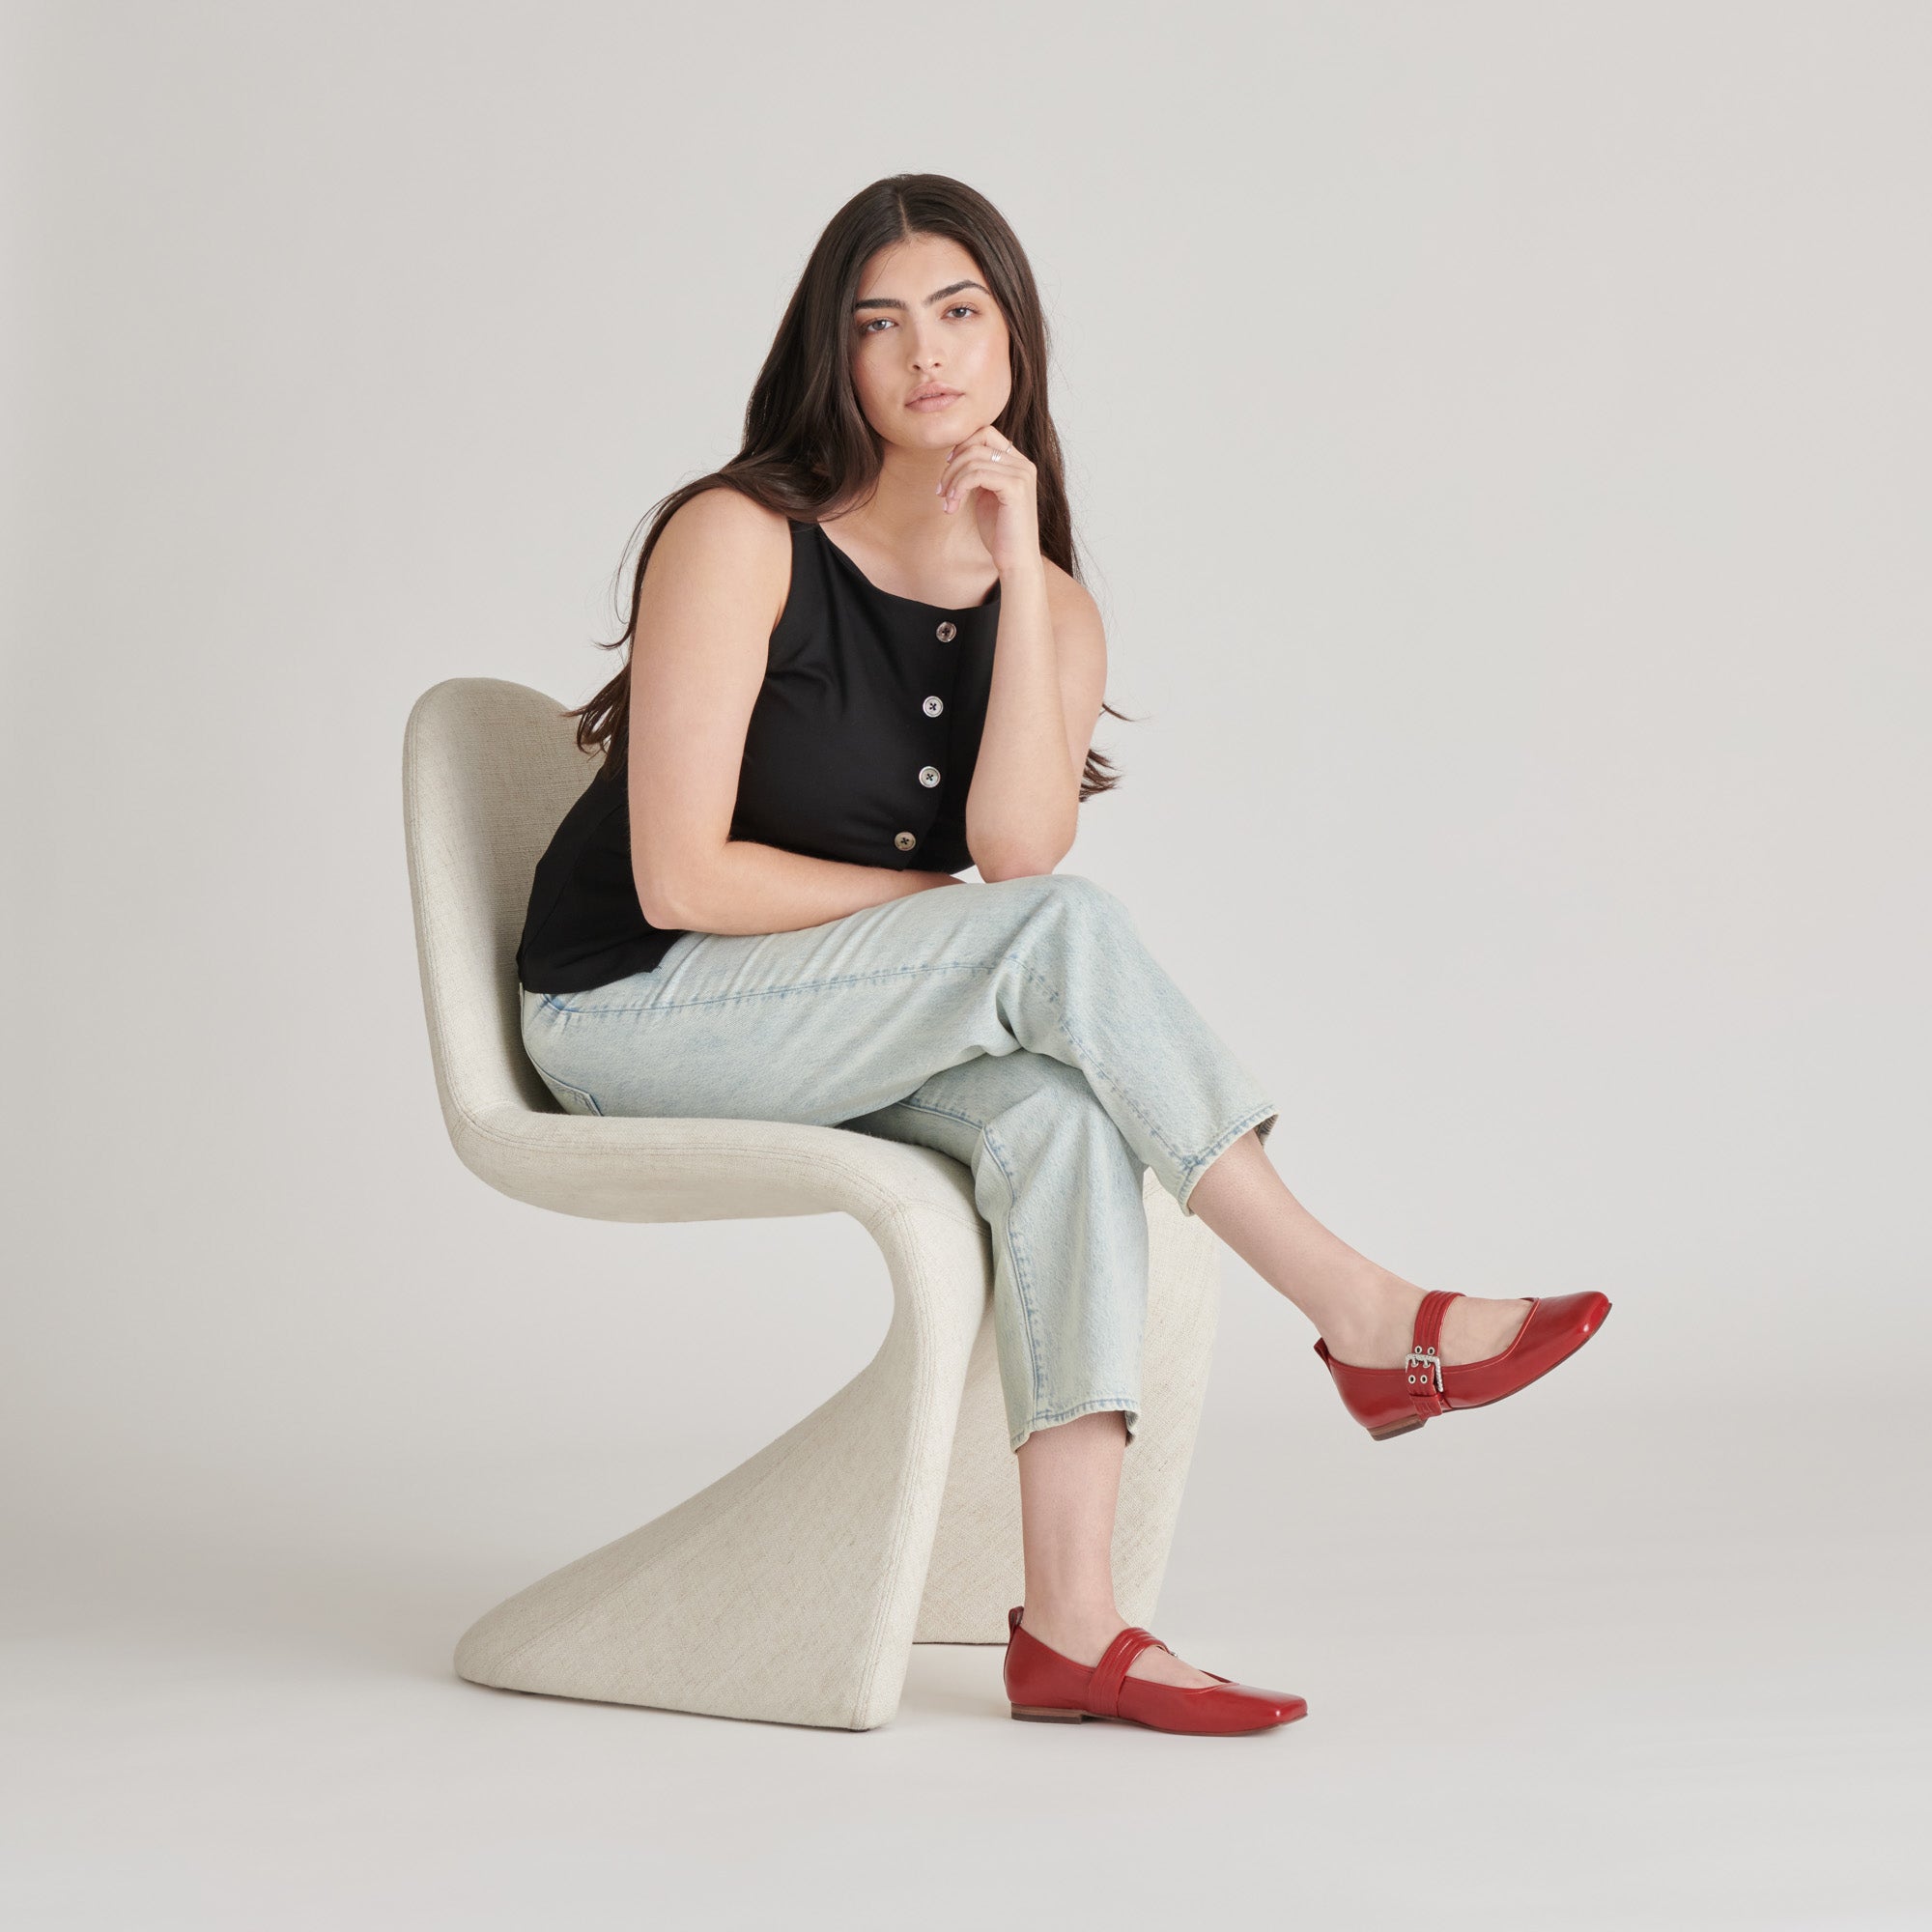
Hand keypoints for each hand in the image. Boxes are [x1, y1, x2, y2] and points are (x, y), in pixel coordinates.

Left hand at [936, 426, 1040, 579]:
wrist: (1016, 561)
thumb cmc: (1000, 533)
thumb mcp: (986, 496)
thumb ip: (979, 474)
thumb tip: (956, 455)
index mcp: (1018, 463)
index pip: (985, 434)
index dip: (961, 446)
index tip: (947, 468)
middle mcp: (1023, 464)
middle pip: (977, 442)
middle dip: (952, 465)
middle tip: (941, 490)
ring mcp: (1021, 474)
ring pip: (973, 459)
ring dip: (952, 480)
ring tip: (946, 502)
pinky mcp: (1015, 488)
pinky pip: (976, 474)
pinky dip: (958, 488)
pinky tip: (952, 506)